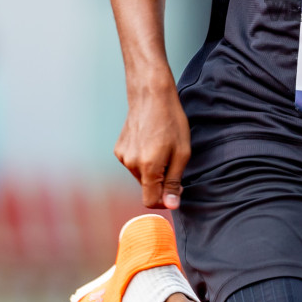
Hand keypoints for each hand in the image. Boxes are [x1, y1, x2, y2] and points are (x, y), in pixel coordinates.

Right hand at [114, 82, 190, 209]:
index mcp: (148, 167)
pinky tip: (151, 142)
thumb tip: (171, 206)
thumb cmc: (171, 121)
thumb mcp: (182, 152)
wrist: (151, 95)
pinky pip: (134, 164)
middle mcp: (131, 164)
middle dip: (161, 182)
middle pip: (147, 188)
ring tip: (162, 147)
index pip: (151, 201)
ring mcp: (123, 156)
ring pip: (140, 176)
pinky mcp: (119, 149)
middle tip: (173, 160)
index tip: (176, 190)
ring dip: (152, 170)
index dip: (165, 200)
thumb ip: (174, 181)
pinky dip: (143, 160)